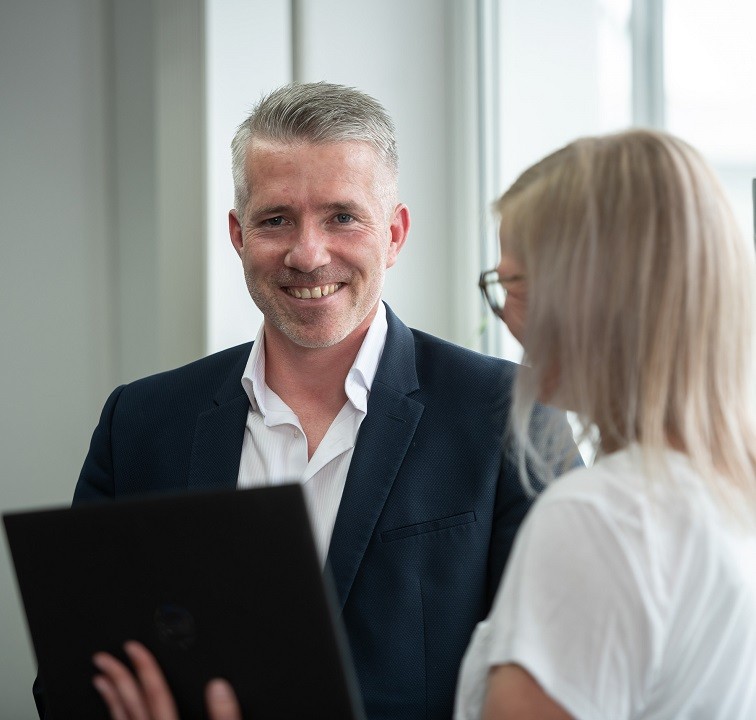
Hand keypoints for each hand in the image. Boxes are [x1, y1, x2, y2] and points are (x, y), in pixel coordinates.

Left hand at [92, 641, 241, 719]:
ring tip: (100, 680)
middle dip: (118, 678)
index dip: (144, 667)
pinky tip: (112, 712)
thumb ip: (224, 716)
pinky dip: (114, 717)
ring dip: (111, 699)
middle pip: (132, 706)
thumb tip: (219, 684)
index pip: (156, 693)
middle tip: (103, 658)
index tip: (132, 648)